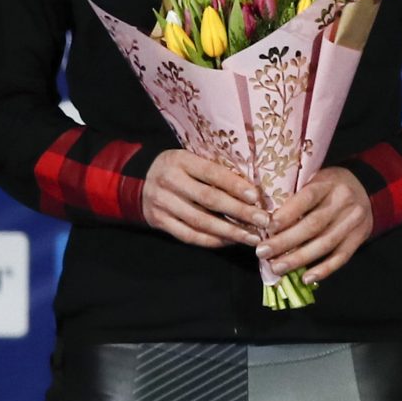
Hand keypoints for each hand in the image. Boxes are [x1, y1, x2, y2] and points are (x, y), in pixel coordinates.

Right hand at [142, 150, 266, 248]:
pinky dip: (213, 241)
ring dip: (230, 232)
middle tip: (263, 221)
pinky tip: (230, 241)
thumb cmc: (177, 169)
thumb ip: (214, 169)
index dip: (235, 186)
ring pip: (201, 222)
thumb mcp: (190, 159)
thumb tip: (252, 187)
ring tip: (252, 237)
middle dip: (239, 212)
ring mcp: (162, 203)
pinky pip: (190, 236)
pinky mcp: (159, 222)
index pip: (212, 173)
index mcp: (180, 160)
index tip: (256, 197)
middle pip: (209, 199)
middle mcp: (169, 181)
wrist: (138, 181)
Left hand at [258, 168, 372, 285]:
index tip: (267, 227)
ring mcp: (353, 221)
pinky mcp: (359, 237)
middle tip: (263, 252)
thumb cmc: (328, 186)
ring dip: (299, 259)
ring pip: (325, 244)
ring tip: (277, 268)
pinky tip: (306, 278)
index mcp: (328, 183)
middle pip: (313, 225)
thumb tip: (265, 220)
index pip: (306, 198)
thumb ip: (295, 196)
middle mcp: (344, 201)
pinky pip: (341, 257)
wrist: (364, 188)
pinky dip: (323, 270)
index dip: (287, 214)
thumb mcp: (314, 179)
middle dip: (285, 241)